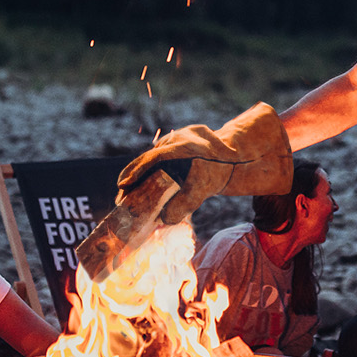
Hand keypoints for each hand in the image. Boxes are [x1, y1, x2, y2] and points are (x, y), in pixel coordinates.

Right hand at [115, 103, 292, 224]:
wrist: (237, 152)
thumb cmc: (221, 168)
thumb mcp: (205, 187)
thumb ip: (186, 203)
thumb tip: (164, 220)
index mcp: (186, 144)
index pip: (155, 157)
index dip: (136, 170)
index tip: (123, 184)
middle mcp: (179, 137)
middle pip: (149, 156)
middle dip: (133, 175)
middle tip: (120, 193)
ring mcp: (176, 137)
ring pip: (152, 157)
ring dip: (139, 174)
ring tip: (126, 193)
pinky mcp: (174, 142)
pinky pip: (157, 157)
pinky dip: (148, 171)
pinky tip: (140, 186)